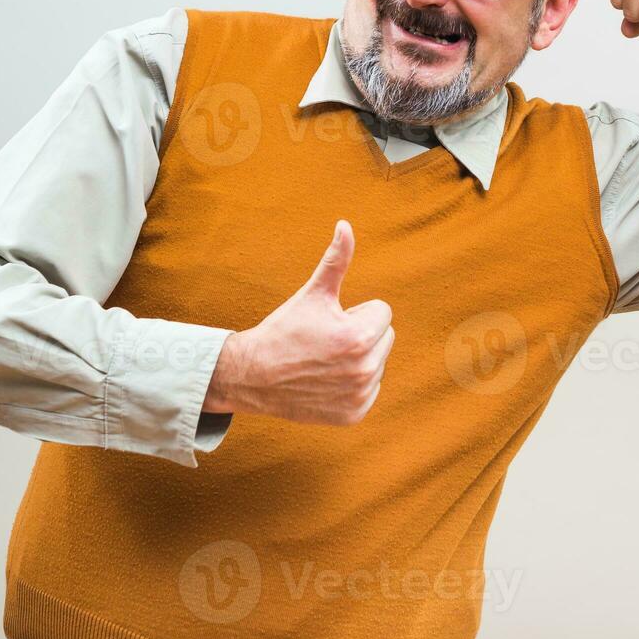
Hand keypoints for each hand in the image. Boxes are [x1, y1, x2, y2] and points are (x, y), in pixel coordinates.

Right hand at [204, 220, 394, 425]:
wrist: (253, 376)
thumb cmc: (285, 329)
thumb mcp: (312, 293)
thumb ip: (336, 259)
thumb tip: (346, 224)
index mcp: (359, 337)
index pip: (383, 312)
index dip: (355, 312)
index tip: (329, 322)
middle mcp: (365, 369)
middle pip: (385, 337)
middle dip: (360, 333)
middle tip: (325, 341)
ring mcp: (360, 395)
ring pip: (378, 362)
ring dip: (358, 358)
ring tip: (324, 360)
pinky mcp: (354, 414)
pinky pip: (370, 389)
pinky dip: (353, 385)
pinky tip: (326, 382)